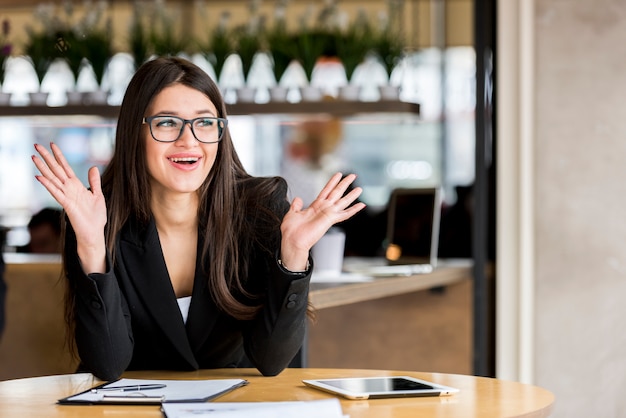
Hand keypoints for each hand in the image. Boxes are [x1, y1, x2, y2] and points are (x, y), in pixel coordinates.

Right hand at [32, 143, 106, 271]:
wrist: (94, 232)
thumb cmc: (96, 216)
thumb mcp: (98, 195)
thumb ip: (95, 182)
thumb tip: (93, 167)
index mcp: (77, 186)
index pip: (66, 167)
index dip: (60, 156)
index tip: (53, 144)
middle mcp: (69, 189)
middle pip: (56, 170)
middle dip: (47, 158)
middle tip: (36, 145)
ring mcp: (66, 196)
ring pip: (52, 179)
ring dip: (43, 168)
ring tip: (34, 157)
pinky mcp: (67, 205)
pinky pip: (56, 193)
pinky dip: (48, 185)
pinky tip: (40, 177)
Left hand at [279, 173, 365, 270]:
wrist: (292, 240)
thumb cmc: (291, 231)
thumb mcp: (292, 213)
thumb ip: (296, 205)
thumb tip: (297, 198)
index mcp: (315, 206)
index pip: (326, 191)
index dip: (332, 182)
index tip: (338, 174)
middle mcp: (323, 209)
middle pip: (336, 193)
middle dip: (344, 183)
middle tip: (352, 176)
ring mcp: (328, 214)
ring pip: (343, 202)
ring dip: (352, 195)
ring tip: (360, 188)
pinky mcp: (330, 219)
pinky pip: (345, 214)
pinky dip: (354, 210)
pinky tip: (361, 205)